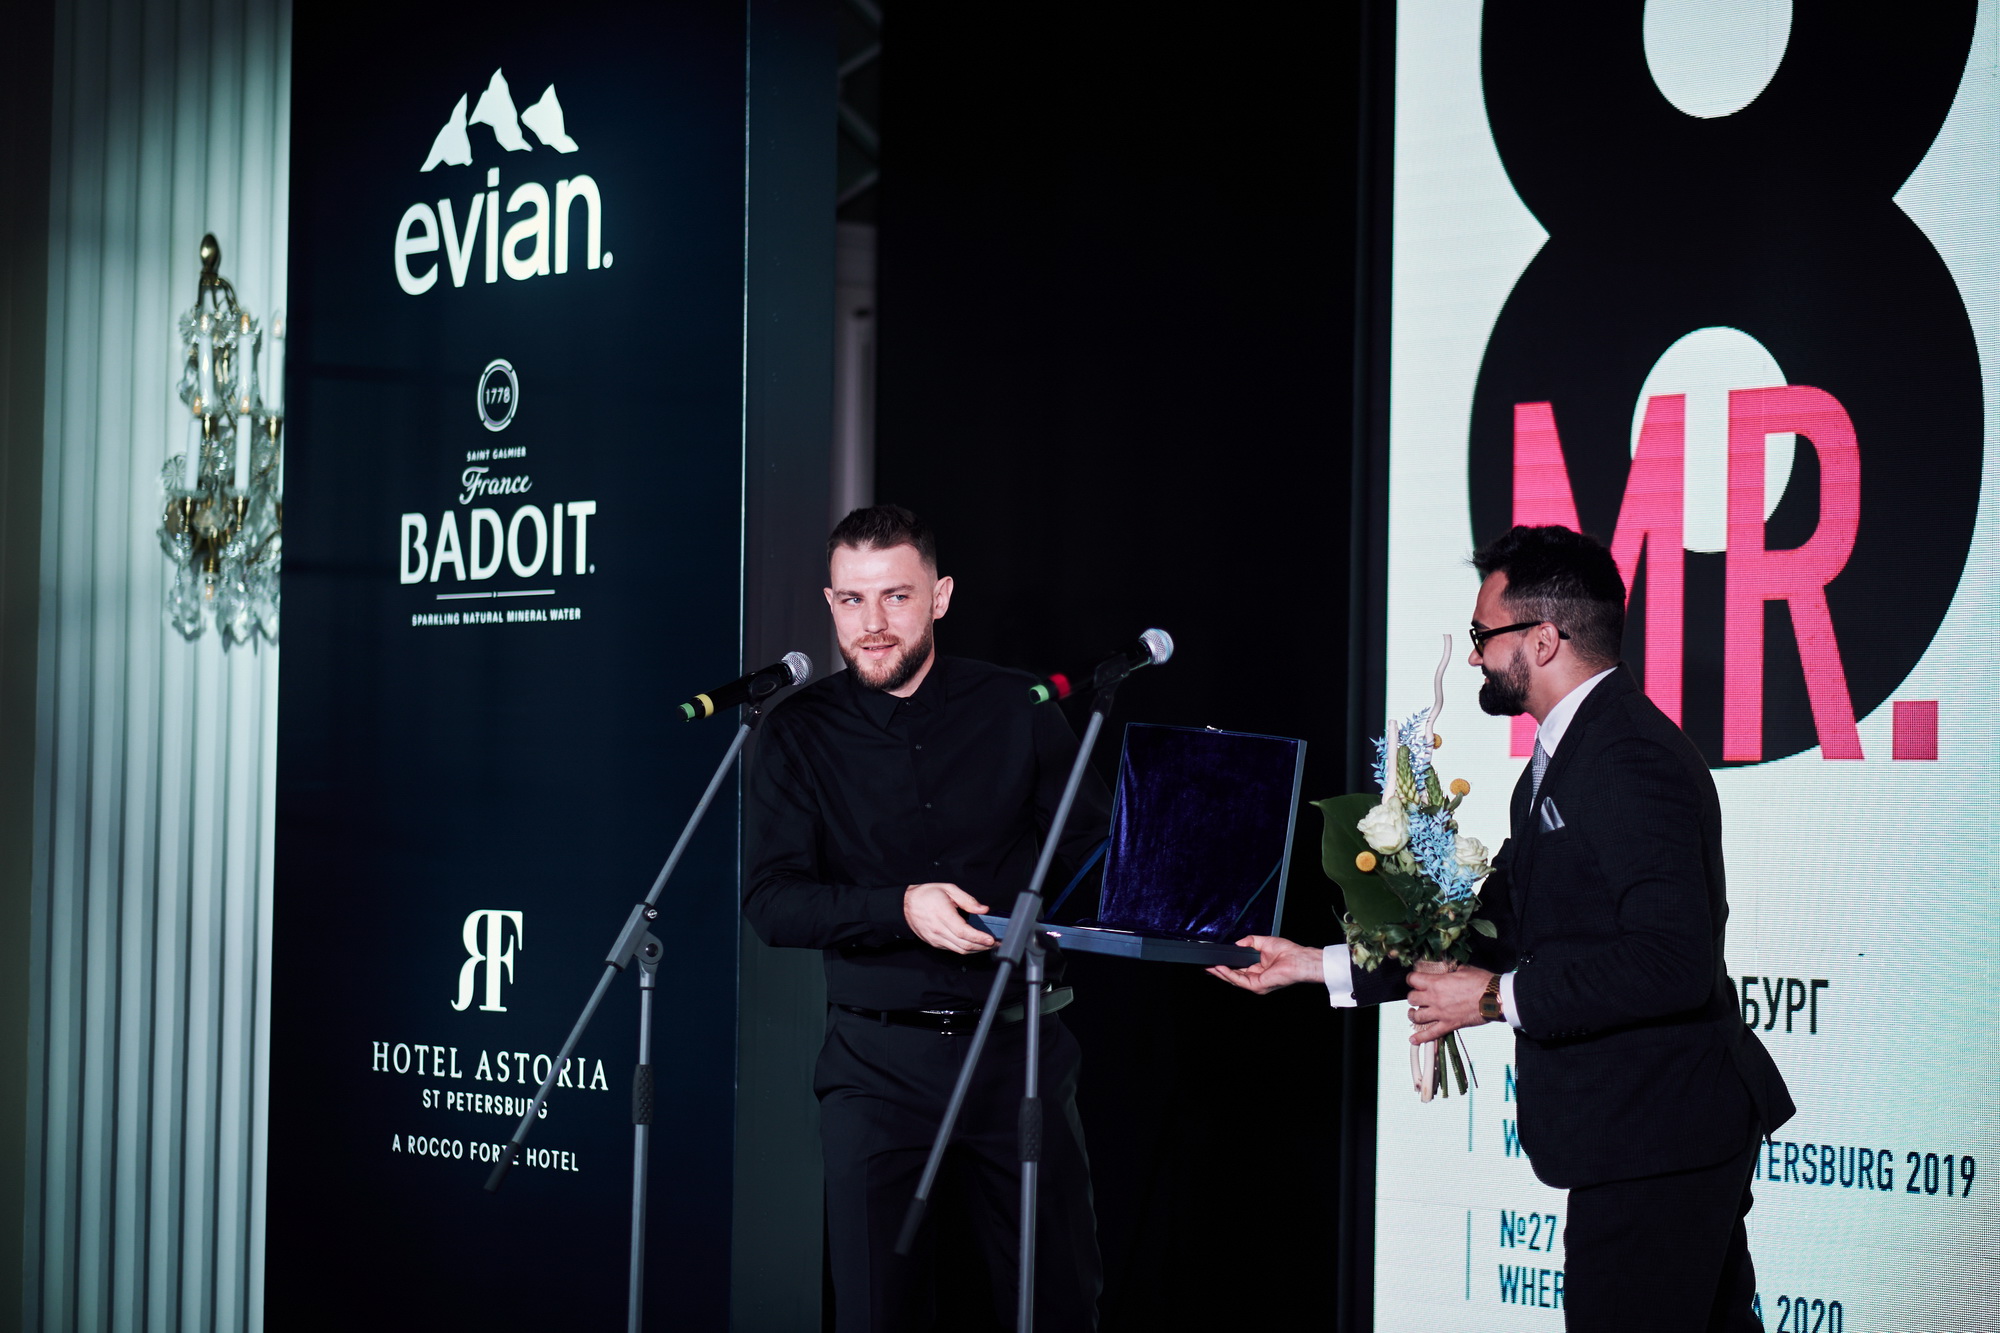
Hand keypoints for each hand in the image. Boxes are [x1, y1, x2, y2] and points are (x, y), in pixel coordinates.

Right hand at [903, 883, 995, 953]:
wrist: (905, 905)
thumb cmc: (926, 895)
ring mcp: (936, 939)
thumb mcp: (948, 889)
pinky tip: (973, 944)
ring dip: (975, 950)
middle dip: (982, 946)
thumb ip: (967, 900)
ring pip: (959, 950)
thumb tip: (983, 909)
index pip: (964, 932)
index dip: (979, 938)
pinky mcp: (934, 943)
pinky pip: (952, 949)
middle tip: (994, 943)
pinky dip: (965, 948)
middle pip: (964, 945)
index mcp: (943, 915)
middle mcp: (939, 930)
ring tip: (987, 945)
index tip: (991, 939)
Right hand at [1207, 936, 1324, 994]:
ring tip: (1209, 966)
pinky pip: (1239, 980)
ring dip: (1220, 973)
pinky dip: (1228, 974)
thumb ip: (1249, 941)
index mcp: (1258, 969)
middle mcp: (1256, 978)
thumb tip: (1237, 944)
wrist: (1299, 959)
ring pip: (1233, 979)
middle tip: (1206, 964)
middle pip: (1232, 975)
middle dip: (1218, 970)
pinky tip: (1220, 968)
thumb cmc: (1288, 952)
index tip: (1215, 959)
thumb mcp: (1263, 942)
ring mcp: (1256, 983)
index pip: (1238, 969)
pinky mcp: (1257, 986)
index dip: (1226, 964)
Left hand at [1405, 965, 1494, 1044]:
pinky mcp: (1449, 1025)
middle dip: (1414, 996)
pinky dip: (1421, 1038)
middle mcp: (1435, 998)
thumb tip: (1451, 972)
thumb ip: (1453, 972)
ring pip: (1417, 1016)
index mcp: (1437, 982)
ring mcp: (1441, 1013)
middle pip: (1412, 998)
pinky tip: (1413, 1039)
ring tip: (1414, 1013)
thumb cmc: (1483, 983)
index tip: (1415, 980)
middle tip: (1418, 996)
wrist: (1495, 998)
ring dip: (1413, 1014)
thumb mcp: (1465, 970)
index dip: (1412, 979)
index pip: (1413, 979)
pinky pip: (1431, 1033)